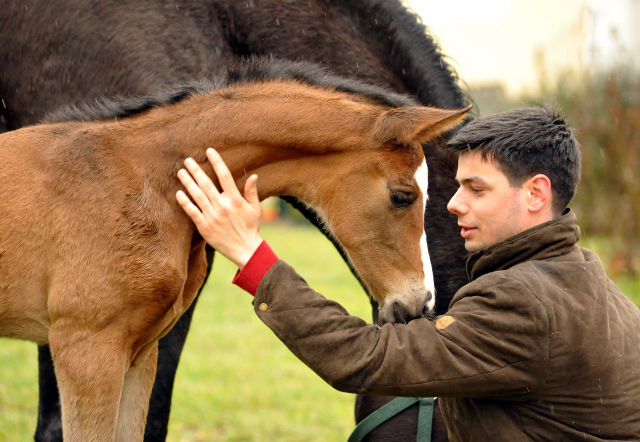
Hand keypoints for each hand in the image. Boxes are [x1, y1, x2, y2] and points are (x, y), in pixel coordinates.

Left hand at [176, 148, 262, 268]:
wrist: (245, 250)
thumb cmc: (251, 228)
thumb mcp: (255, 209)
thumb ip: (251, 192)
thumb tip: (253, 176)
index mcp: (235, 200)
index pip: (224, 176)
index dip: (216, 162)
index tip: (209, 151)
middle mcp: (222, 206)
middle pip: (206, 184)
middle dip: (196, 170)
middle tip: (187, 160)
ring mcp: (212, 217)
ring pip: (197, 196)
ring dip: (188, 183)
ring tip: (180, 172)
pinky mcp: (204, 227)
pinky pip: (192, 212)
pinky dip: (185, 202)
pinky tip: (178, 193)